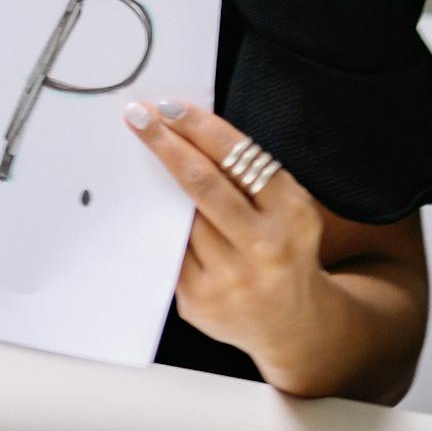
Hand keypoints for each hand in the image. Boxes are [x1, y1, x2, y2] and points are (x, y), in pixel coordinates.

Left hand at [125, 95, 332, 391]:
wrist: (293, 324)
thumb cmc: (284, 248)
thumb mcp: (288, 208)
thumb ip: (248, 175)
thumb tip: (185, 128)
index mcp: (292, 214)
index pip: (238, 158)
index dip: (199, 127)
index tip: (168, 106)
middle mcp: (264, 248)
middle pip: (202, 184)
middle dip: (166, 144)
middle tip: (138, 115)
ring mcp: (230, 279)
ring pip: (180, 216)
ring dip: (157, 183)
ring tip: (138, 157)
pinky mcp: (199, 301)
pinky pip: (169, 249)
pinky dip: (158, 224)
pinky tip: (147, 206)